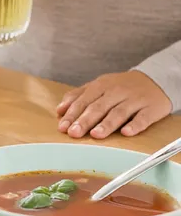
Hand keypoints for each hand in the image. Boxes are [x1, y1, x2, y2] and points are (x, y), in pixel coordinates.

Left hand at [56, 71, 171, 138]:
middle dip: (85, 120)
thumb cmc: (120, 87)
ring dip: (107, 124)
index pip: (84, 101)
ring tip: (96, 135)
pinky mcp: (152, 108)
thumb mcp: (98, 86)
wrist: (155, 80)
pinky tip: (126, 132)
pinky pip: (143, 118)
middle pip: (99, 107)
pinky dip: (135, 125)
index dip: (72, 114)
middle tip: (74, 133)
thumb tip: (59, 110)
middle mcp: (117, 91)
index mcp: (101, 86)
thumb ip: (78, 96)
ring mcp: (135, 100)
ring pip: (119, 112)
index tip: (62, 127)